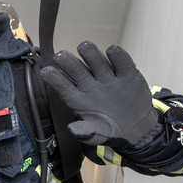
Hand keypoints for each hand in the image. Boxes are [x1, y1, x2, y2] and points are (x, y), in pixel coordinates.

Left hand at [40, 42, 159, 149]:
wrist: (137, 128)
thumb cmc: (109, 129)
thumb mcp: (97, 135)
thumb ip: (86, 132)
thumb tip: (72, 130)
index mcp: (78, 98)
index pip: (63, 87)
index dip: (54, 79)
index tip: (45, 72)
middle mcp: (90, 84)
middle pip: (77, 70)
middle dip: (68, 62)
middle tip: (60, 55)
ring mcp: (108, 78)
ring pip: (97, 62)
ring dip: (90, 54)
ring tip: (84, 47)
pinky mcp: (127, 74)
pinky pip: (122, 63)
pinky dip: (118, 56)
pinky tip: (113, 51)